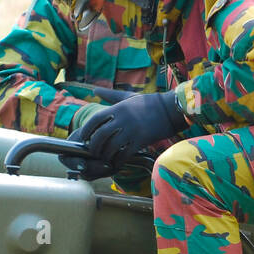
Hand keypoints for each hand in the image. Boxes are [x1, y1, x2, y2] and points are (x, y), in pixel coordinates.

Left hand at [64, 92, 184, 178]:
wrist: (170, 110)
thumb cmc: (148, 103)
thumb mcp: (127, 97)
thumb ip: (110, 95)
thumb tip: (95, 90)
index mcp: (118, 108)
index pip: (95, 119)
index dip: (86, 130)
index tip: (83, 137)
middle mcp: (123, 118)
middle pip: (101, 135)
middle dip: (94, 146)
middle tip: (92, 152)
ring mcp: (132, 130)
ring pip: (112, 146)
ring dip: (105, 155)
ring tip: (104, 158)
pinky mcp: (142, 140)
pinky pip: (126, 153)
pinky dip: (118, 160)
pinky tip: (116, 162)